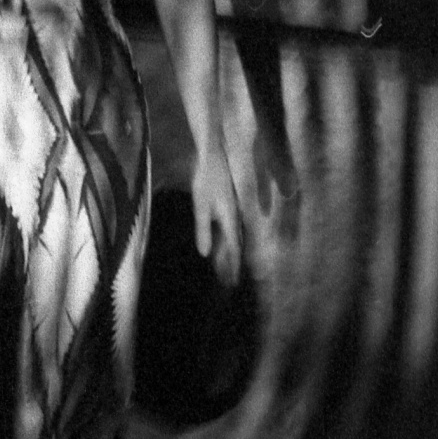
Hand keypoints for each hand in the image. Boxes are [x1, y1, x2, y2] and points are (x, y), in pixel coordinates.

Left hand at [191, 145, 241, 286]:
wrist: (212, 155)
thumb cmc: (205, 179)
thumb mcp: (200, 205)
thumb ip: (203, 228)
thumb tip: (204, 253)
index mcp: (230, 218)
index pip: (234, 248)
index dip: (234, 266)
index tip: (234, 282)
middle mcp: (235, 216)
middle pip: (236, 244)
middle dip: (233, 263)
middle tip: (230, 282)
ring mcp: (233, 209)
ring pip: (234, 236)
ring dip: (230, 252)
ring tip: (226, 267)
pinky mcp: (228, 204)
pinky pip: (230, 227)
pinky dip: (227, 240)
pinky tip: (221, 242)